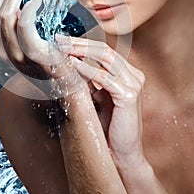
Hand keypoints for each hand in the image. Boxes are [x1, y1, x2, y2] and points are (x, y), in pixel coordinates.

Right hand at [0, 0, 82, 97]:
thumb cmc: (53, 61)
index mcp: (1, 45)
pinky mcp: (34, 53)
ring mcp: (17, 54)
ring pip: (6, 14)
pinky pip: (24, 24)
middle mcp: (3, 50)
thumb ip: (21, 26)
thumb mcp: (31, 42)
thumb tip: (19, 0)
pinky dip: (29, 7)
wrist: (68, 87)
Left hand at [56, 35, 145, 168]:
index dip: (82, 43)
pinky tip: (73, 65)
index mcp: (127, 73)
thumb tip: (68, 61)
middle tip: (59, 39)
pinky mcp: (130, 95)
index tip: (62, 40)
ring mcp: (134, 84)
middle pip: (104, 50)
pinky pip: (104, 77)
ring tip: (62, 48)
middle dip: (79, 43)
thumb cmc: (108, 126)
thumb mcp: (97, 96)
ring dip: (81, 51)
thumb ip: (88, 79)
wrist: (121, 154)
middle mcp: (134, 75)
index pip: (103, 51)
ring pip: (105, 57)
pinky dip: (87, 69)